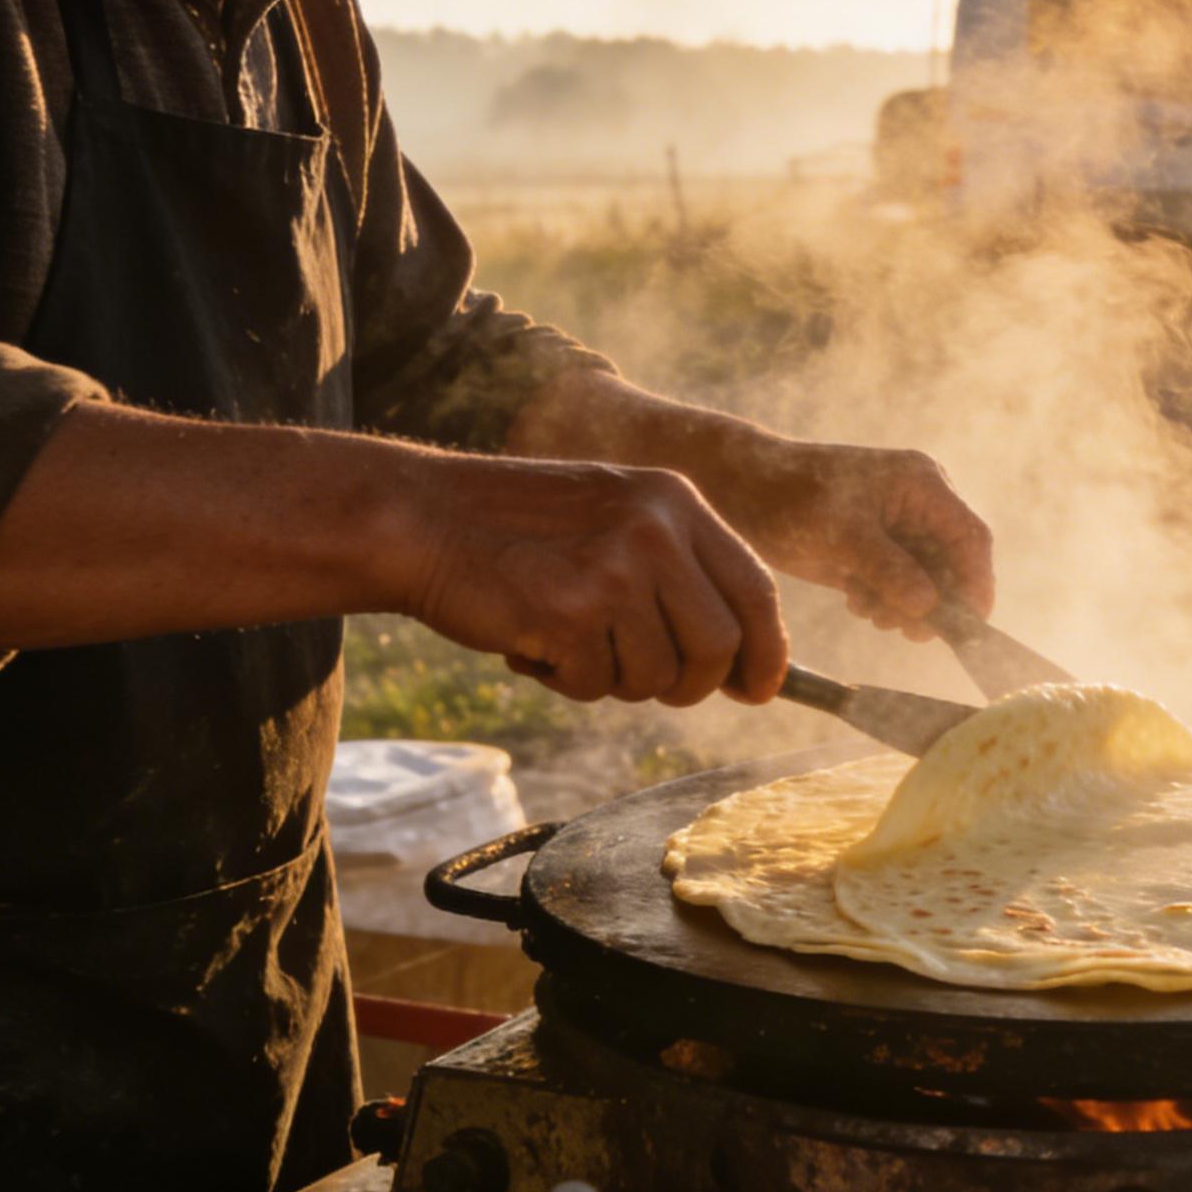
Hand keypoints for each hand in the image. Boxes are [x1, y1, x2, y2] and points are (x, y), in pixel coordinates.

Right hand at [393, 457, 787, 704]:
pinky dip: (565, 680)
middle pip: (719, 646)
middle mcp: (655, 530)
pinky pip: (595, 685)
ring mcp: (613, 570)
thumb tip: (744, 662)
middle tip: (652, 683)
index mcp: (675, 501)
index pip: (756, 589)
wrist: (423, 519)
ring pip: (657, 676)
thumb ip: (679, 571)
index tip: (761, 690)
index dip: (768, 651)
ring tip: (569, 639)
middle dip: (691, 683)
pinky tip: (534, 640)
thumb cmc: (521, 532)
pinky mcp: (569, 612)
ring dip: (614, 678)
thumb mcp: (616, 518)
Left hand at [707, 437, 995, 638]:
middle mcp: (919, 504)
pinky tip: (858, 600)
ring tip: (870, 610)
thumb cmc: (790, 498)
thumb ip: (888, 569)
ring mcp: (898, 527)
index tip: (967, 626)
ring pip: (930, 580)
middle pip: (954, 563)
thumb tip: (928, 607)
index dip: (976, 583)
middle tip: (909, 631)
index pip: (970, 538)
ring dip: (908, 606)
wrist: (740, 490)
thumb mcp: (841, 534)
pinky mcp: (876, 549)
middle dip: (936, 601)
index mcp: (922, 484)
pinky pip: (902, 585)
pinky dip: (887, 602)